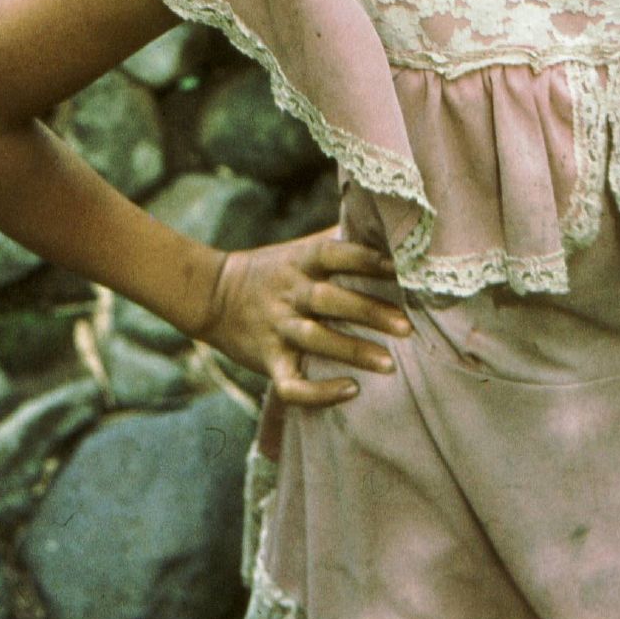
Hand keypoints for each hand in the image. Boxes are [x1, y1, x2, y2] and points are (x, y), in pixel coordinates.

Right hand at [198, 230, 412, 404]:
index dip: (367, 259)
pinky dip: (318, 393)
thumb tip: (381, 225)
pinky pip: (291, 383)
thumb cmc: (272, 269)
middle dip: (370, 312)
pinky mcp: (267, 360)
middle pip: (331, 300)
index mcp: (300, 261)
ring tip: (389, 364)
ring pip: (316, 340)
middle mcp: (290, 292)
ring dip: (353, 352)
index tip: (402, 268)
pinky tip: (350, 390)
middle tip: (407, 327)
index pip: (335, 253)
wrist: (212, 294)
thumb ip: (336, 239)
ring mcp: (278, 327)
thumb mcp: (299, 248)